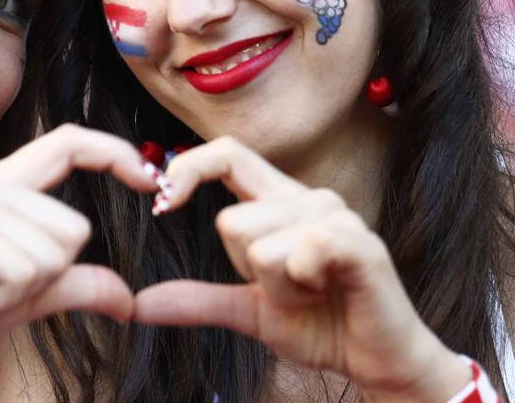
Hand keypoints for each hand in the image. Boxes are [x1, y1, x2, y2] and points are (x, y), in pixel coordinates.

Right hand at [0, 124, 157, 365]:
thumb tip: (130, 300)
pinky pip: (23, 274)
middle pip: (73, 227)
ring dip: (21, 289)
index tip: (152, 177)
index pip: (67, 142)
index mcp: (4, 185)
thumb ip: (76, 285)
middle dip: (48, 272)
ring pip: (51, 255)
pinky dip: (3, 298)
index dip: (113, 151)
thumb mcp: (27, 294)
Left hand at [134, 137, 470, 401]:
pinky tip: (330, 292)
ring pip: (258, 246)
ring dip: (279, 289)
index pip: (227, 153)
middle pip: (231, 222)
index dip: (189, 169)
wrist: (377, 361)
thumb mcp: (249, 312)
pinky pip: (298, 252)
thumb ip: (197, 299)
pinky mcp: (359, 241)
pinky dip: (301, 285)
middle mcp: (308, 197)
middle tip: (293, 289)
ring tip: (315, 293)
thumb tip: (137, 305)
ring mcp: (336, 215)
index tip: (163, 205)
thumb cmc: (321, 325)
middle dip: (249, 274)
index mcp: (281, 202)